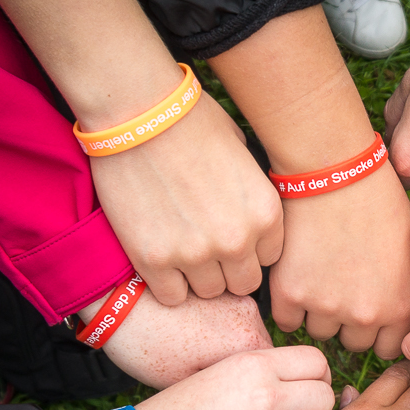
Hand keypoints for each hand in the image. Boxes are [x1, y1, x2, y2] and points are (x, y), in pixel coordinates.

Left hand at [82, 288, 271, 387]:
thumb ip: (221, 389)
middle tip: (211, 377)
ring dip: (232, 345)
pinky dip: (220, 325)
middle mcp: (250, 315)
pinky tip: (191, 332)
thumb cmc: (143, 345)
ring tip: (197, 352)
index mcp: (246, 344)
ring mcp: (235, 295)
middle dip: (244, 368)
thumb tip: (236, 397)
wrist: (115, 296)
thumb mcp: (182, 383)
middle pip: (263, 352)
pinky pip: (232, 312)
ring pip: (247, 331)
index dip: (255, 389)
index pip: (274, 375)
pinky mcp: (218, 284)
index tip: (233, 396)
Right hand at [93, 91, 282, 305]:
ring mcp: (195, 254)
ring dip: (197, 276)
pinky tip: (159, 256)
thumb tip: (246, 211)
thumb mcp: (241, 152)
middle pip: (243, 283)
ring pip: (209, 292)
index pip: (269, 258)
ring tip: (179, 248)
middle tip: (204, 246)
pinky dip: (167, 283)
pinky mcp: (154, 260)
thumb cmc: (191, 121)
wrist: (139, 113)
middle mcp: (237, 240)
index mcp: (266, 213)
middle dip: (227, 268)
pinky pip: (172, 296)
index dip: (249, 248)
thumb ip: (250, 194)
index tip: (230, 237)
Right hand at [270, 162, 409, 357]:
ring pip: (319, 331)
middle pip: (352, 341)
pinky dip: (289, 303)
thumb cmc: (378, 197)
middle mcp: (364, 314)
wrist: (334, 168)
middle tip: (340, 286)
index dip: (378, 331)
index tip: (368, 313)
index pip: (388, 348)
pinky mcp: (289, 292)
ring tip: (318, 274)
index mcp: (400, 305)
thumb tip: (396, 310)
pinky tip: (297, 276)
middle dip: (347, 320)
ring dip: (317, 311)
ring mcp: (325, 306)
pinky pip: (286, 319)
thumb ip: (404, 287)